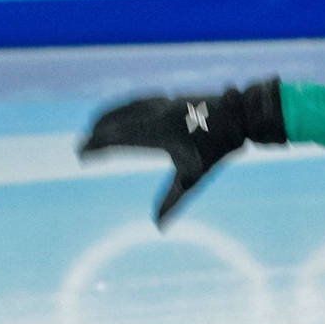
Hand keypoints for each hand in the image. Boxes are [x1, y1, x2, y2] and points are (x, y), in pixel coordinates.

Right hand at [80, 82, 284, 223]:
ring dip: (109, 117)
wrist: (242, 114)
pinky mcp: (172, 97)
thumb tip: (158, 226)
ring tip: (94, 126)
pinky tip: (121, 111)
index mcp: (158, 132)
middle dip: (98, 133)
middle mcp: (156, 113)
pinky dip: (124, 106)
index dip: (98, 147)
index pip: (119, 140)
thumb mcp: (196, 176)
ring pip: (127, 108)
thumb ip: (174, 199)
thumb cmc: (219, 147)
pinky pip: (139, 100)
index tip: (82, 154)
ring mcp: (164, 102)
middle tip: (81, 146)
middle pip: (119, 123)